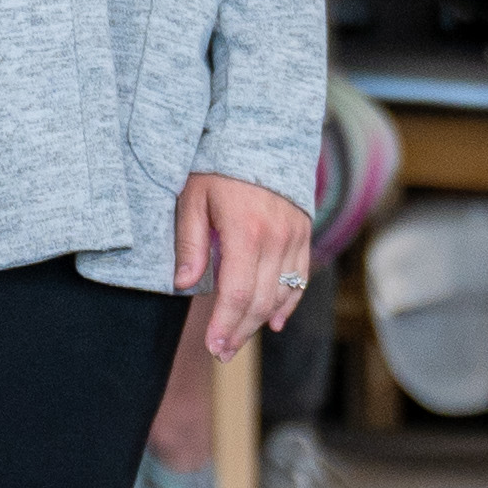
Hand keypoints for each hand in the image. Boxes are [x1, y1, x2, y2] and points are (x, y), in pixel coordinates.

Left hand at [172, 169, 313, 357]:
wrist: (260, 135)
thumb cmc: (217, 166)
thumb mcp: (193, 198)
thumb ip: (190, 242)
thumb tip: (183, 285)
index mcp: (246, 232)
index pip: (236, 293)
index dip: (225, 325)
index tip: (213, 346)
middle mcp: (276, 239)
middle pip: (260, 301)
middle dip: (240, 331)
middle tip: (221, 352)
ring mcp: (294, 238)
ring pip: (281, 294)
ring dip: (259, 322)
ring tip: (238, 340)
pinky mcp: (303, 235)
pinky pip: (299, 279)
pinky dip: (287, 303)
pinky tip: (272, 322)